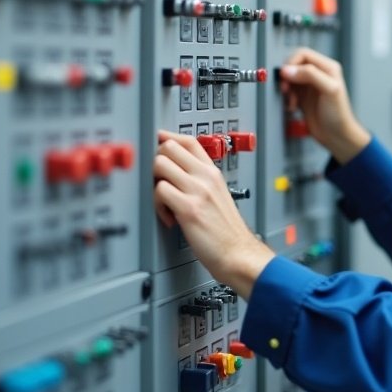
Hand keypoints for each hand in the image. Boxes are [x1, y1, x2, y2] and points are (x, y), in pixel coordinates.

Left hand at [153, 130, 273, 296]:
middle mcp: (206, 177)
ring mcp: (198, 191)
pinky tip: (168, 216)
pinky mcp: (189, 208)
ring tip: (162, 200)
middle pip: (168, 147)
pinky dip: (157, 204)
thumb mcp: (218, 196)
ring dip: (153, 182)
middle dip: (155, 161)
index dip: (167, 138)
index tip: (156, 145)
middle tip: (158, 180)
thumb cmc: (227, 231)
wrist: (238, 252)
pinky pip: (159, 190)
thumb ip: (200, 181)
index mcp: (213, 172)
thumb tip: (176, 173)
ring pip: (159, 164)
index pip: (188, 140)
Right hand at [278, 48, 370, 163]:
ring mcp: (309, 86)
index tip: (286, 75)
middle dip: (287, 76)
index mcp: (327, 67)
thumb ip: (310, 75)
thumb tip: (288, 70)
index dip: (292, 62)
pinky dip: (287, 98)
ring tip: (291, 100)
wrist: (336, 136)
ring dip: (286, 89)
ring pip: (289, 78)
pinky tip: (293, 106)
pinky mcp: (303, 97)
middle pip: (294, 65)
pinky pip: (289, 91)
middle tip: (286, 88)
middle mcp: (318, 75)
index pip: (303, 54)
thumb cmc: (339, 115)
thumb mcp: (329, 90)